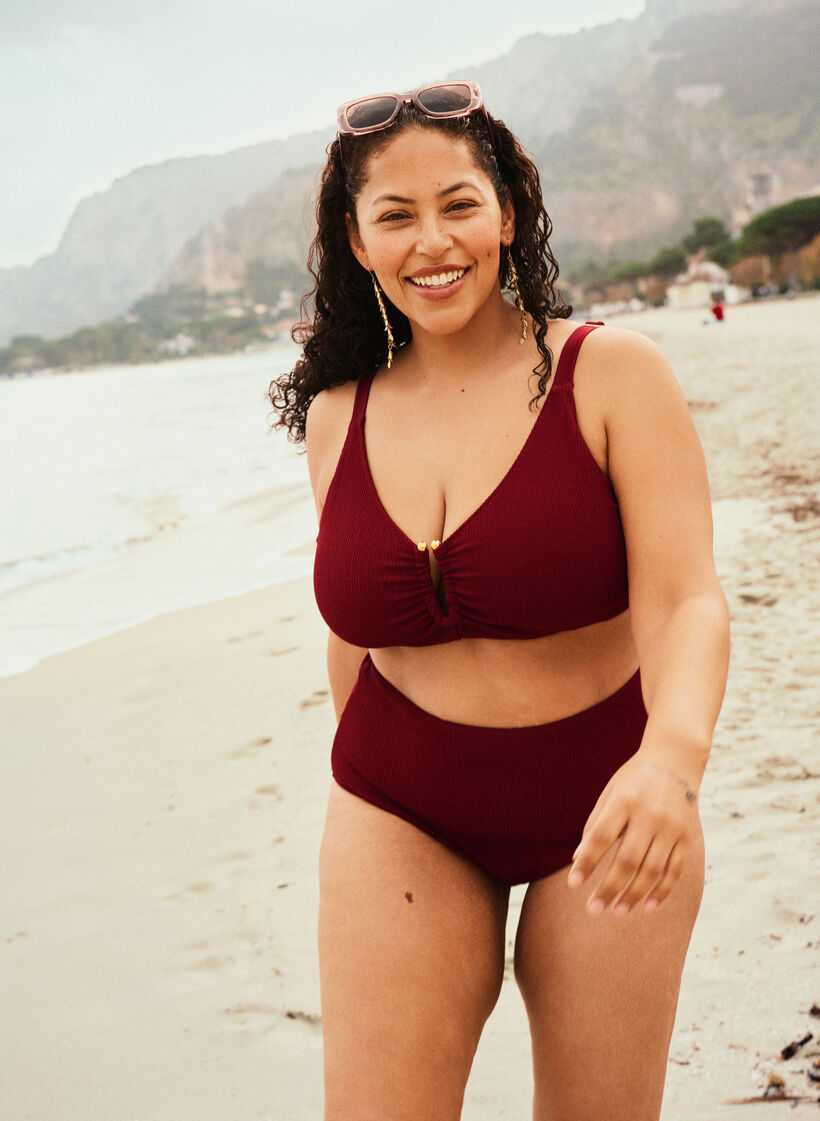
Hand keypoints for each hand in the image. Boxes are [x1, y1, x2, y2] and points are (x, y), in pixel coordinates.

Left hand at [567, 748, 701, 915]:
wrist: (676, 759)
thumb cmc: (634, 779)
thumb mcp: (610, 793)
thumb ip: (595, 824)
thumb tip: (578, 860)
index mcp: (624, 801)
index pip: (601, 837)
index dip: (587, 863)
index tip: (573, 885)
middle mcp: (649, 814)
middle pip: (627, 860)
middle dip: (609, 888)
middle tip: (593, 910)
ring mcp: (671, 827)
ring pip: (652, 870)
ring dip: (633, 895)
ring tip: (616, 912)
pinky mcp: (687, 836)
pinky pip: (674, 870)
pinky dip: (661, 891)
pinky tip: (646, 906)